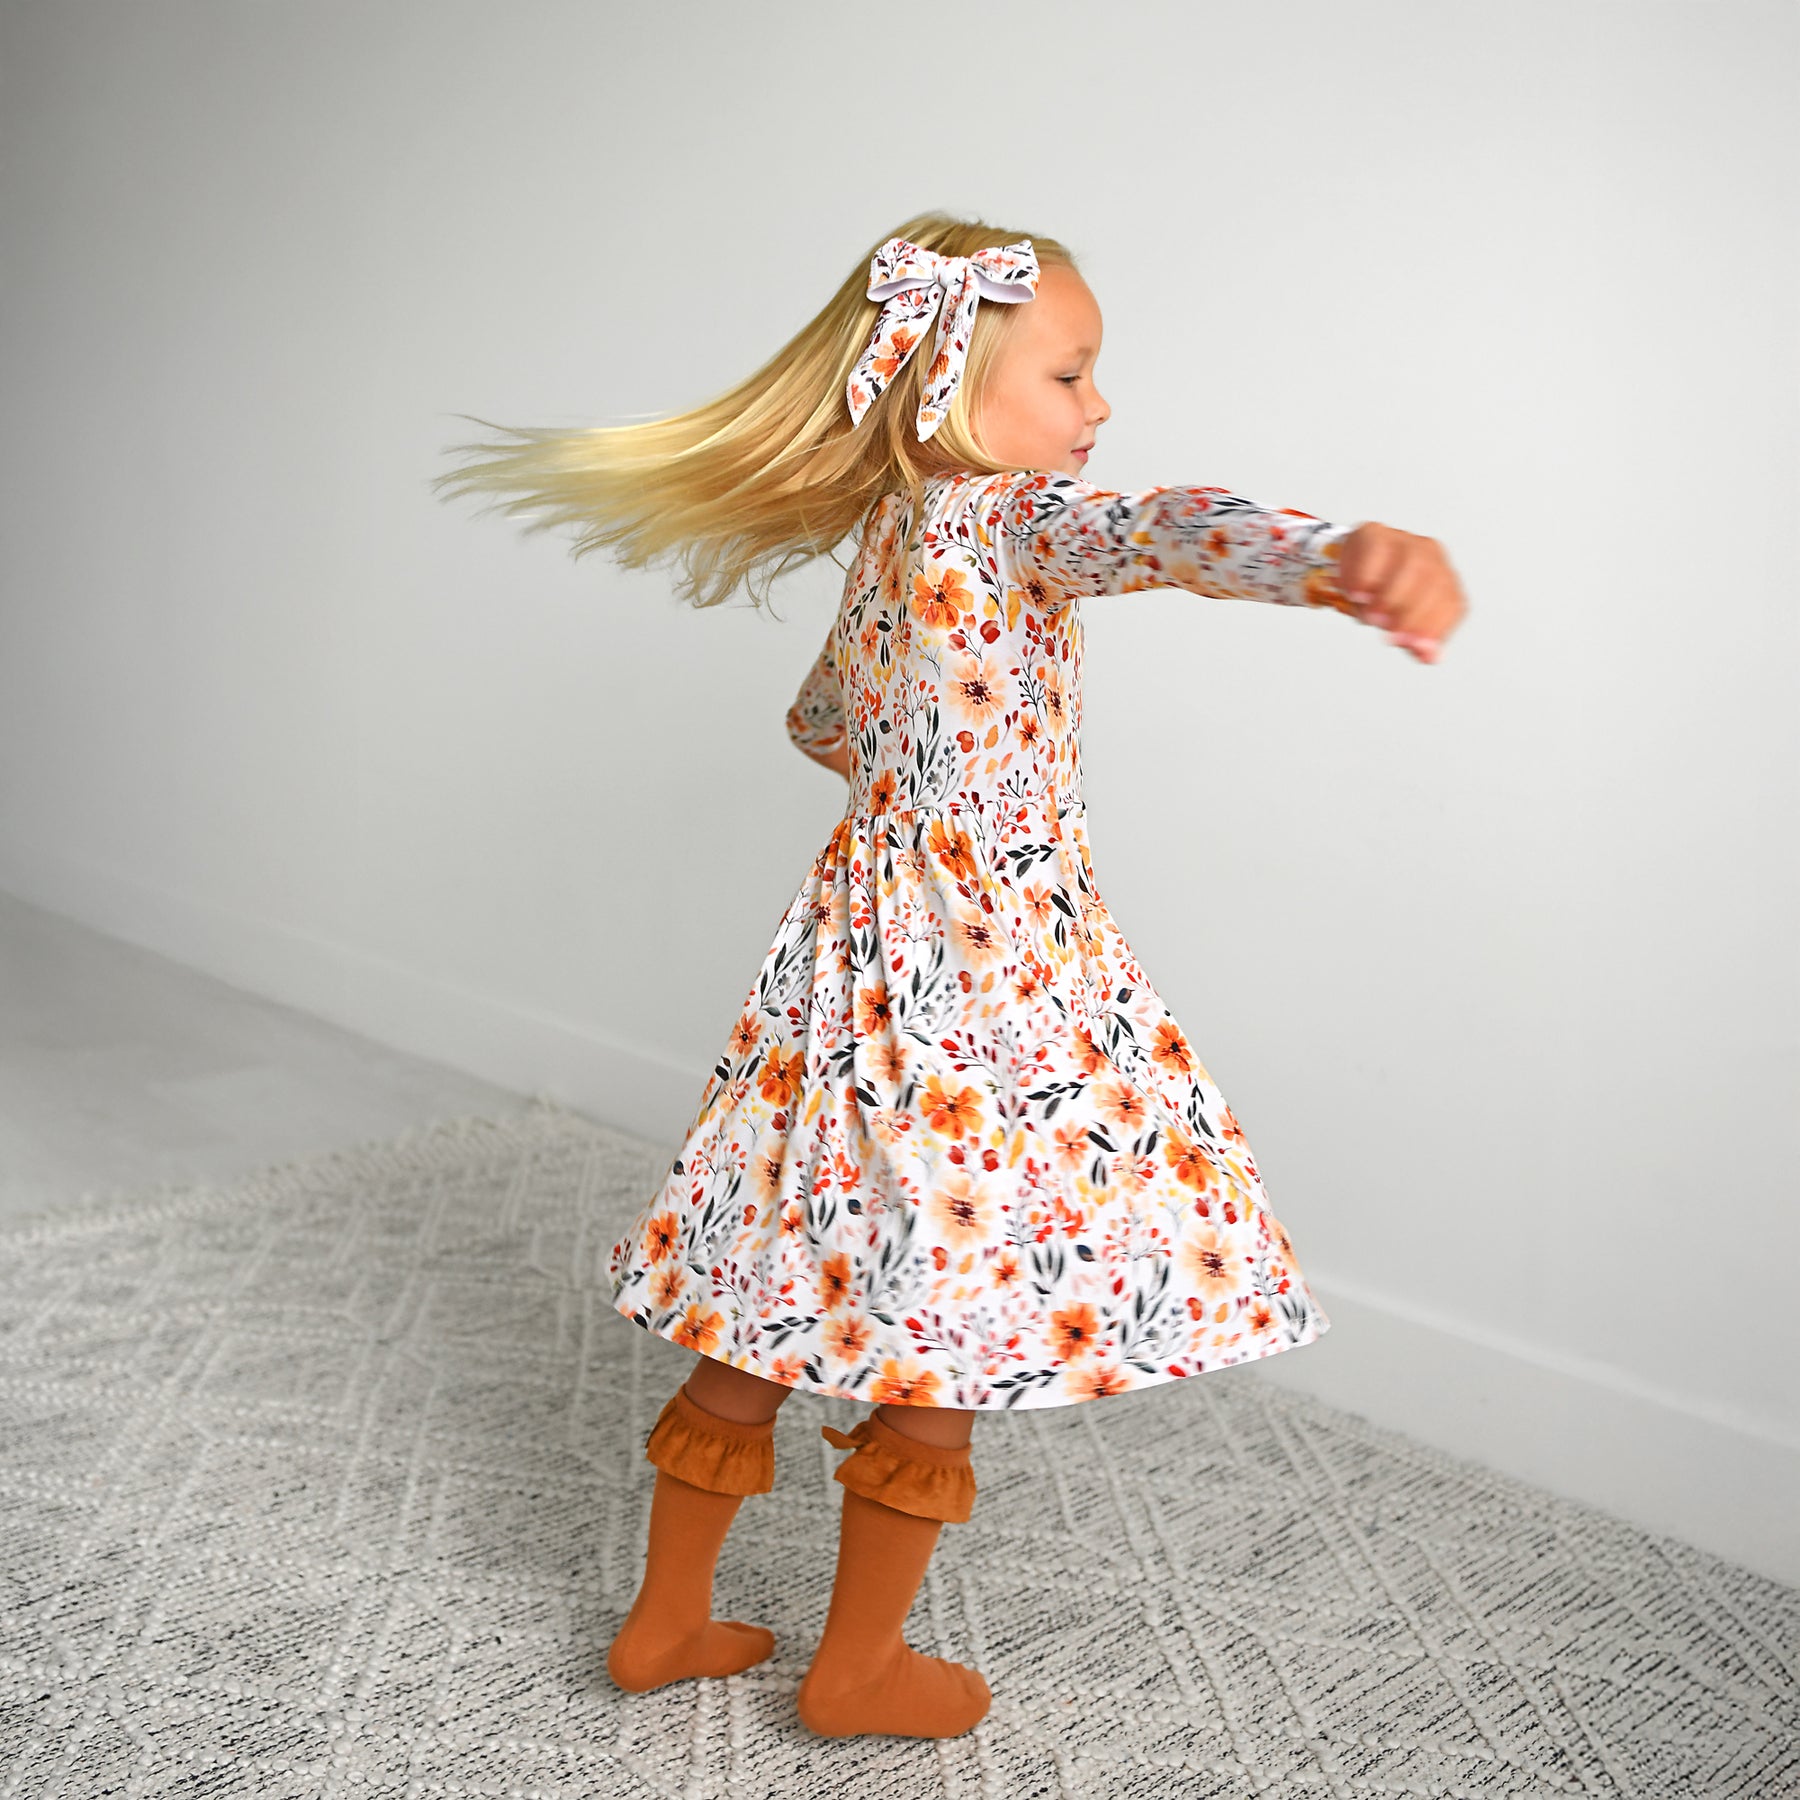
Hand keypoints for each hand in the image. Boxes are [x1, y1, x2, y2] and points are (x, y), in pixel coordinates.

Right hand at [1337, 524, 1465, 663]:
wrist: (1354, 563)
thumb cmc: (1381, 594)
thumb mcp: (1400, 622)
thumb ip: (1416, 640)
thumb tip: (1429, 656)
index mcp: (1443, 579)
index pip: (1451, 604)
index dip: (1435, 627)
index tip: (1416, 646)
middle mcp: (1430, 556)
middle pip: (1434, 582)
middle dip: (1413, 615)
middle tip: (1391, 636)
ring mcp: (1404, 541)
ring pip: (1411, 564)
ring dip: (1392, 596)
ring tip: (1372, 617)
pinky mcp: (1375, 534)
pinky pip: (1377, 551)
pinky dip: (1366, 575)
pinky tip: (1358, 594)